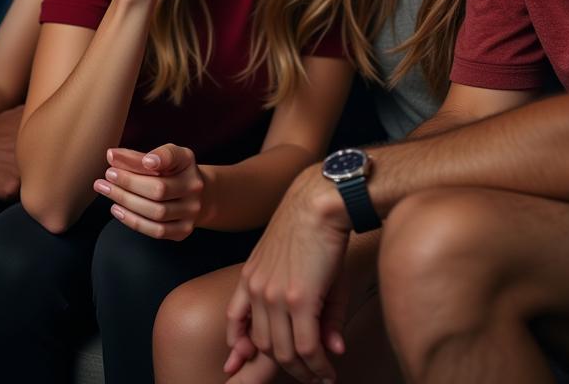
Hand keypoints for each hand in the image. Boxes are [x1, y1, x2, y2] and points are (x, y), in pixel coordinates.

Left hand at [94, 143, 204, 239]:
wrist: (195, 196)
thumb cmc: (170, 172)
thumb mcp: (159, 157)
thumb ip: (137, 157)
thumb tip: (112, 156)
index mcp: (186, 162)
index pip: (174, 157)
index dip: (160, 158)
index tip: (145, 160)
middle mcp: (194, 187)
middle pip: (159, 189)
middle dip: (129, 182)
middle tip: (108, 175)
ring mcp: (191, 211)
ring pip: (156, 212)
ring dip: (126, 201)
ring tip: (106, 190)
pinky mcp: (183, 230)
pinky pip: (156, 230)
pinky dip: (133, 221)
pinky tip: (117, 209)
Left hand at [224, 164, 351, 382]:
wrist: (319, 202)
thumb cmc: (313, 227)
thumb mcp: (299, 266)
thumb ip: (312, 309)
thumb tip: (333, 349)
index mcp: (251, 275)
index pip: (234, 318)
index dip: (238, 344)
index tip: (239, 363)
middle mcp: (257, 289)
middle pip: (262, 344)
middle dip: (284, 365)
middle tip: (306, 374)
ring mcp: (275, 296)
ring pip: (283, 352)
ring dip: (303, 371)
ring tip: (320, 376)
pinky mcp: (299, 299)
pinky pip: (306, 347)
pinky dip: (317, 365)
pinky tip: (328, 369)